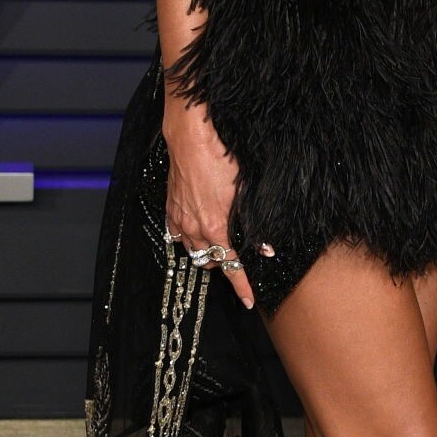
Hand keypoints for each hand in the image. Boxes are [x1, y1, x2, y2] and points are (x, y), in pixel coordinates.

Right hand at [162, 105, 265, 310]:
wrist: (191, 136)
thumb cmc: (220, 159)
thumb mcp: (245, 192)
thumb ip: (254, 226)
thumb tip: (266, 248)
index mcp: (214, 227)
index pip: (230, 267)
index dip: (241, 285)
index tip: (248, 300)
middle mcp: (193, 227)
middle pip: (209, 261)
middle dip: (223, 264)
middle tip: (237, 258)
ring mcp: (178, 219)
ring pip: (192, 250)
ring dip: (206, 252)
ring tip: (219, 244)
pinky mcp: (170, 208)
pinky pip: (178, 235)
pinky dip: (189, 238)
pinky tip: (198, 229)